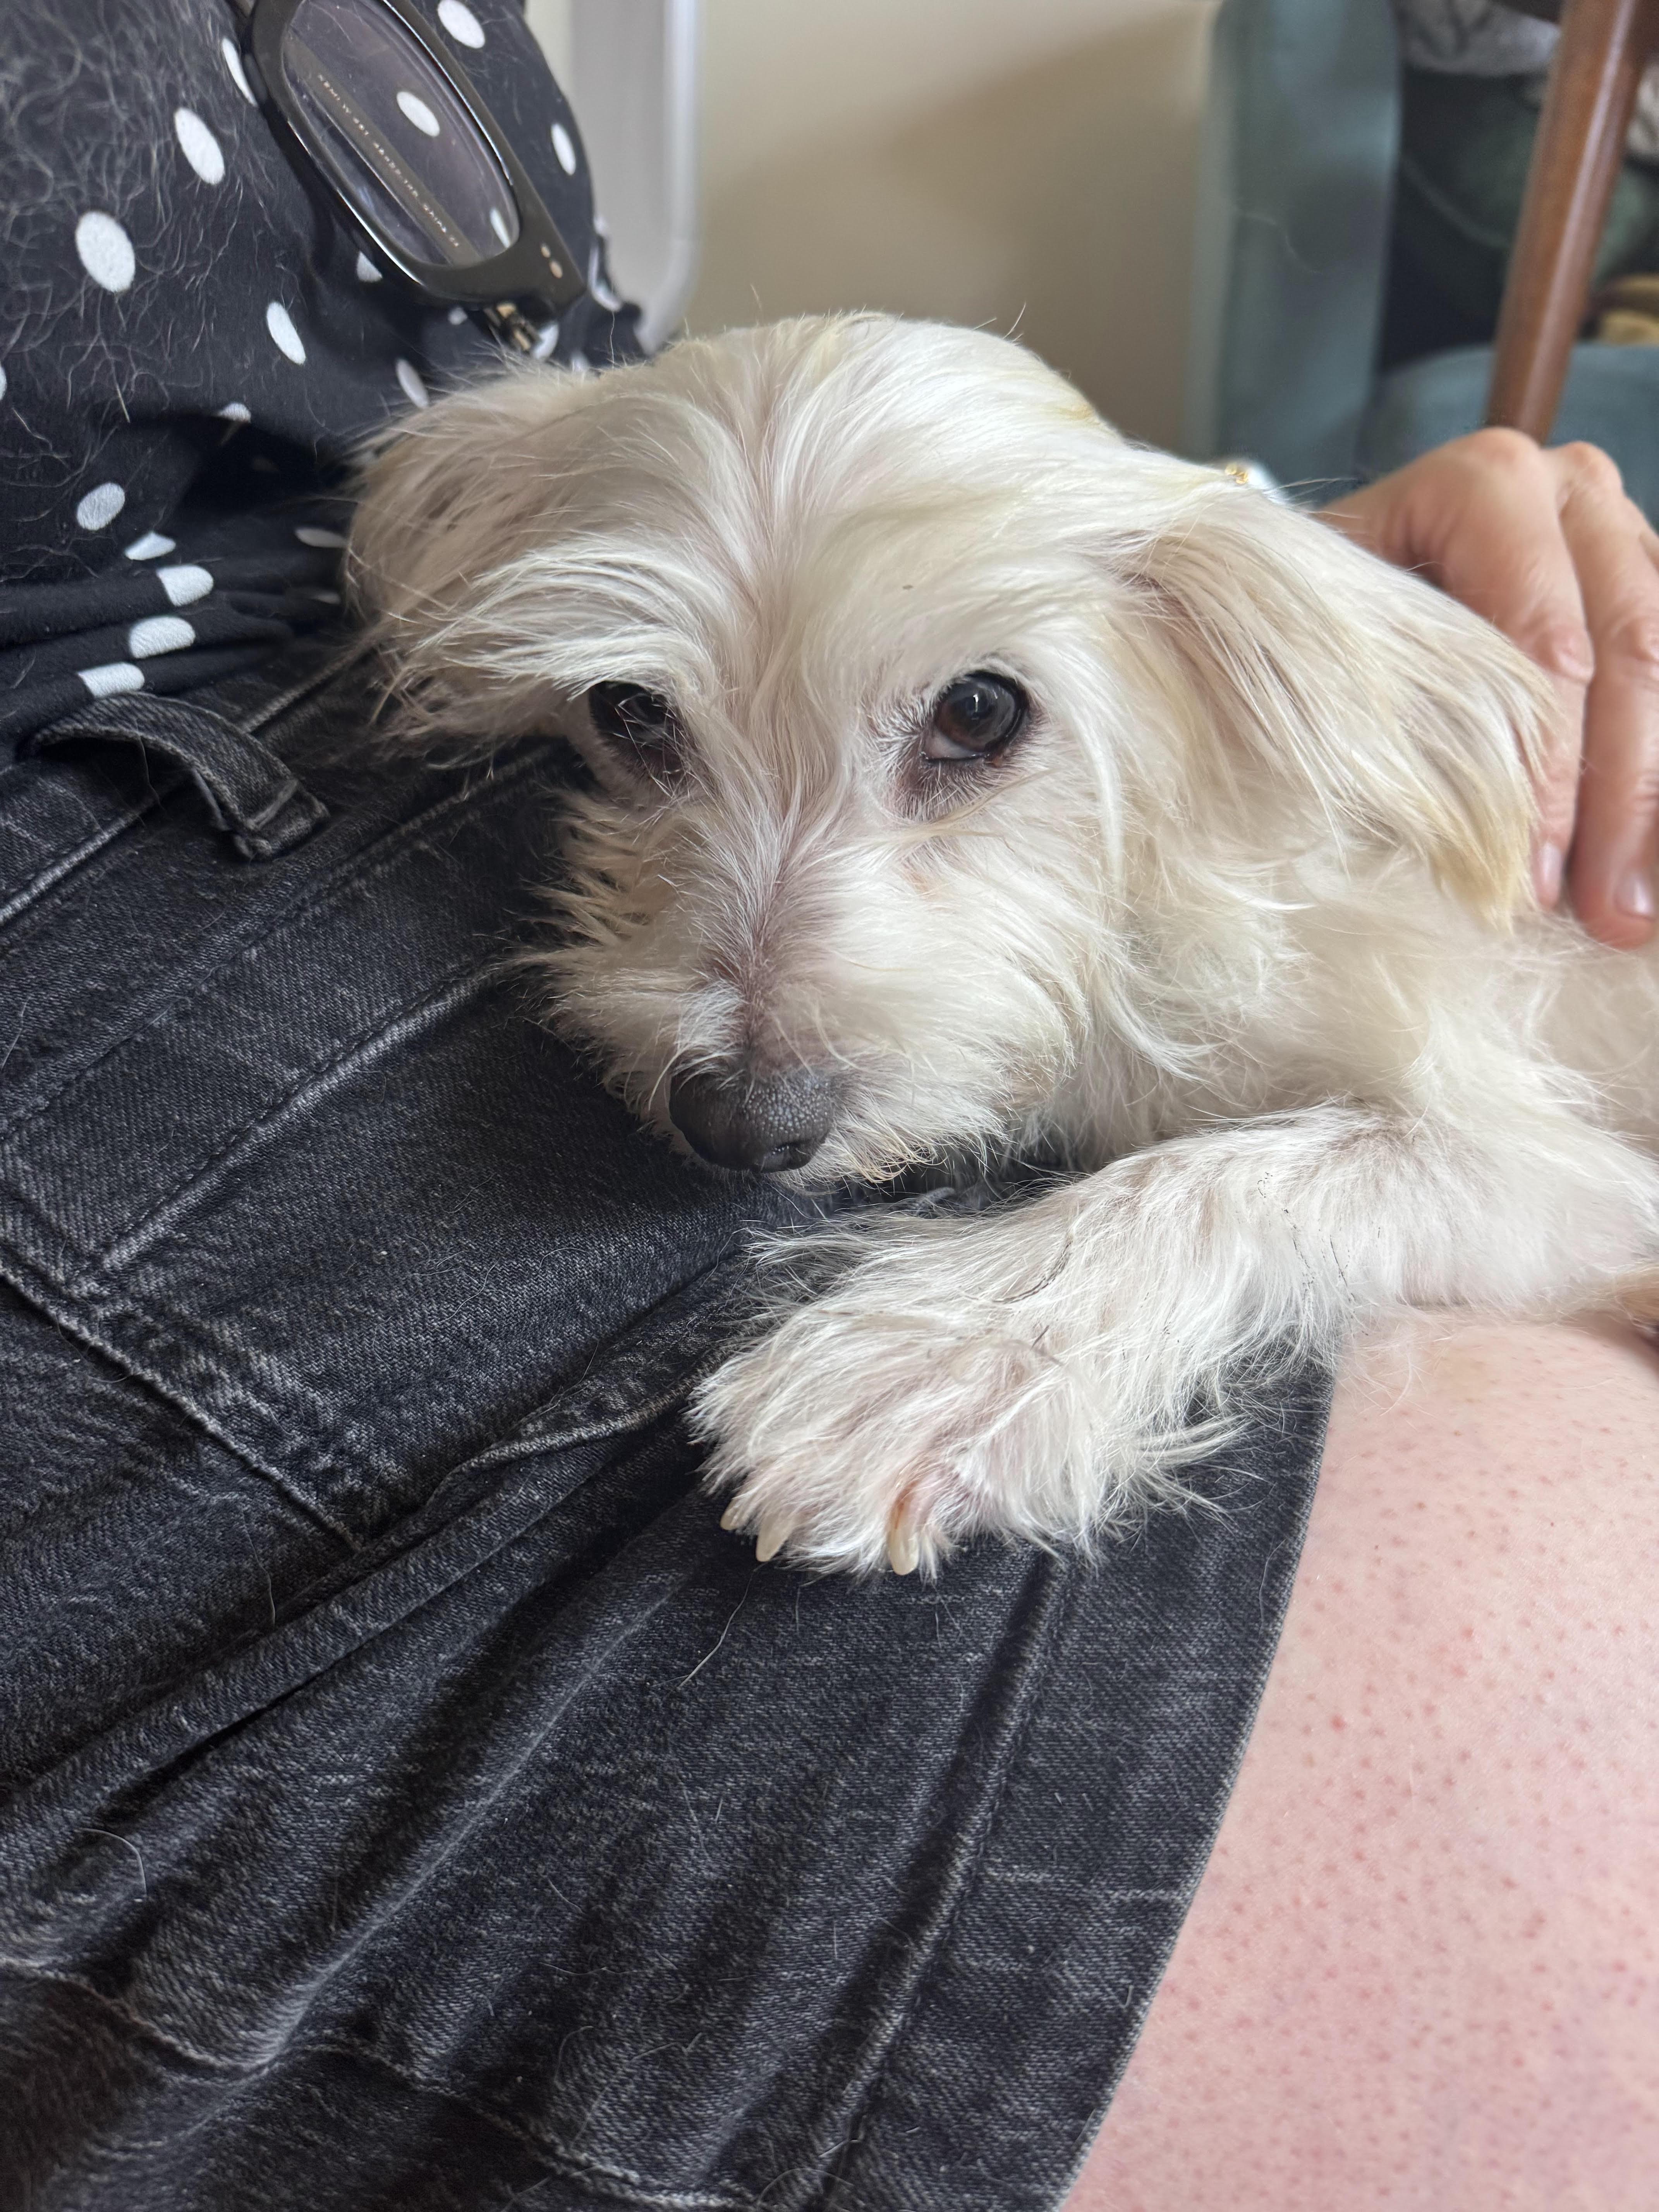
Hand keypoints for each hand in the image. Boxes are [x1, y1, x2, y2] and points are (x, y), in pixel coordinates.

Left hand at [1320, 430, 1658, 948]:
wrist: (1322, 593)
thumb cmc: (1310, 628)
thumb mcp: (1321, 653)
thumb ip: (1389, 718)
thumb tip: (1459, 842)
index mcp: (1489, 485)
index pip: (1543, 631)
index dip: (1543, 764)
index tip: (1531, 872)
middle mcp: (1576, 494)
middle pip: (1628, 654)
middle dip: (1619, 799)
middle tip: (1607, 913)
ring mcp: (1628, 537)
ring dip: (1652, 806)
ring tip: (1631, 914)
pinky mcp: (1651, 591)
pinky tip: (1651, 867)